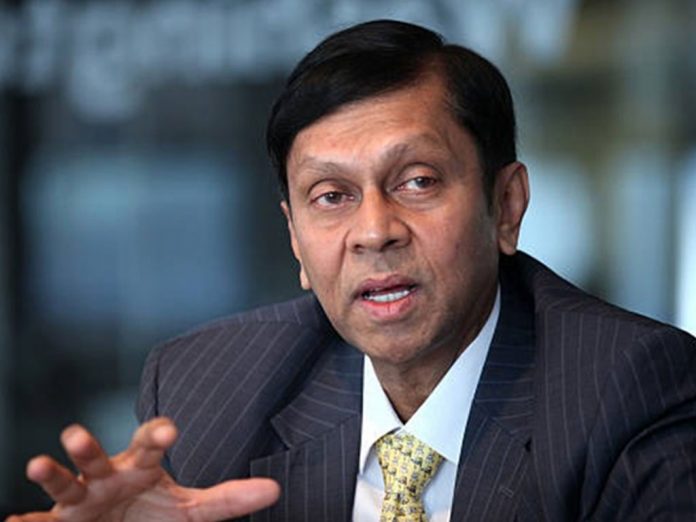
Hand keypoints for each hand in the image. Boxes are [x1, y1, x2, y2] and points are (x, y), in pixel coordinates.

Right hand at [6, 417, 279, 521]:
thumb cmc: (155, 511)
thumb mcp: (193, 509)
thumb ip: (231, 499)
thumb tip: (276, 490)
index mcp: (141, 467)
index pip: (149, 445)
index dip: (157, 435)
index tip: (170, 430)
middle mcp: (108, 476)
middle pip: (99, 456)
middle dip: (87, 446)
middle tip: (75, 432)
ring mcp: (82, 499)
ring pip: (66, 482)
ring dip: (52, 473)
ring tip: (38, 464)